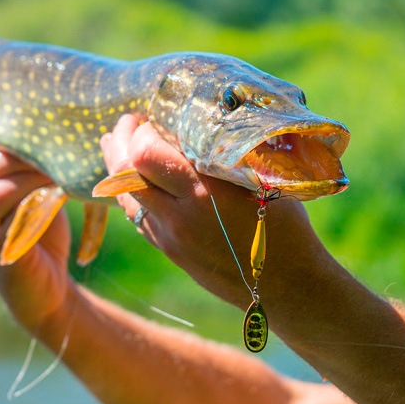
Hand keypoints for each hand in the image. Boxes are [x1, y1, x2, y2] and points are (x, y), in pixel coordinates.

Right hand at [0, 102, 76, 331]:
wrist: (47, 290)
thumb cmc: (42, 234)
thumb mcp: (34, 191)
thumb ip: (28, 163)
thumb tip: (50, 118)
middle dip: (2, 144)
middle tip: (33, 132)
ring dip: (23, 169)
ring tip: (53, 159)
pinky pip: (8, 217)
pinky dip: (32, 198)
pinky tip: (56, 189)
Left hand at [100, 114, 325, 307]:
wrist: (289, 285)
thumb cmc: (285, 226)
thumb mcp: (261, 181)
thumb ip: (221, 156)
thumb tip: (196, 123)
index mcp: (205, 191)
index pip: (145, 152)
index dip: (142, 131)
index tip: (152, 118)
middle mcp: (180, 215)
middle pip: (124, 172)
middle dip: (120, 142)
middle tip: (128, 123)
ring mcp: (170, 237)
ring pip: (126, 196)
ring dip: (118, 167)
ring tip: (115, 144)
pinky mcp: (170, 252)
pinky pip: (138, 217)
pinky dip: (133, 192)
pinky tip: (136, 179)